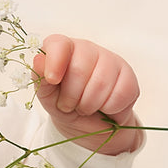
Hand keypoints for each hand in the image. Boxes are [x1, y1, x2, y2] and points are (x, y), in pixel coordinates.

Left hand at [31, 35, 141, 154]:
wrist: (88, 123)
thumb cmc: (63, 103)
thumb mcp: (47, 94)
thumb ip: (40, 77)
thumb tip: (38, 60)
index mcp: (63, 49)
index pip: (58, 44)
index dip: (54, 62)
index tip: (52, 80)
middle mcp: (87, 49)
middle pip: (79, 69)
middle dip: (71, 96)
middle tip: (68, 105)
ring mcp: (110, 59)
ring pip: (100, 83)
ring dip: (88, 105)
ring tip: (84, 107)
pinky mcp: (128, 76)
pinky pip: (120, 94)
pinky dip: (108, 109)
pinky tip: (104, 107)